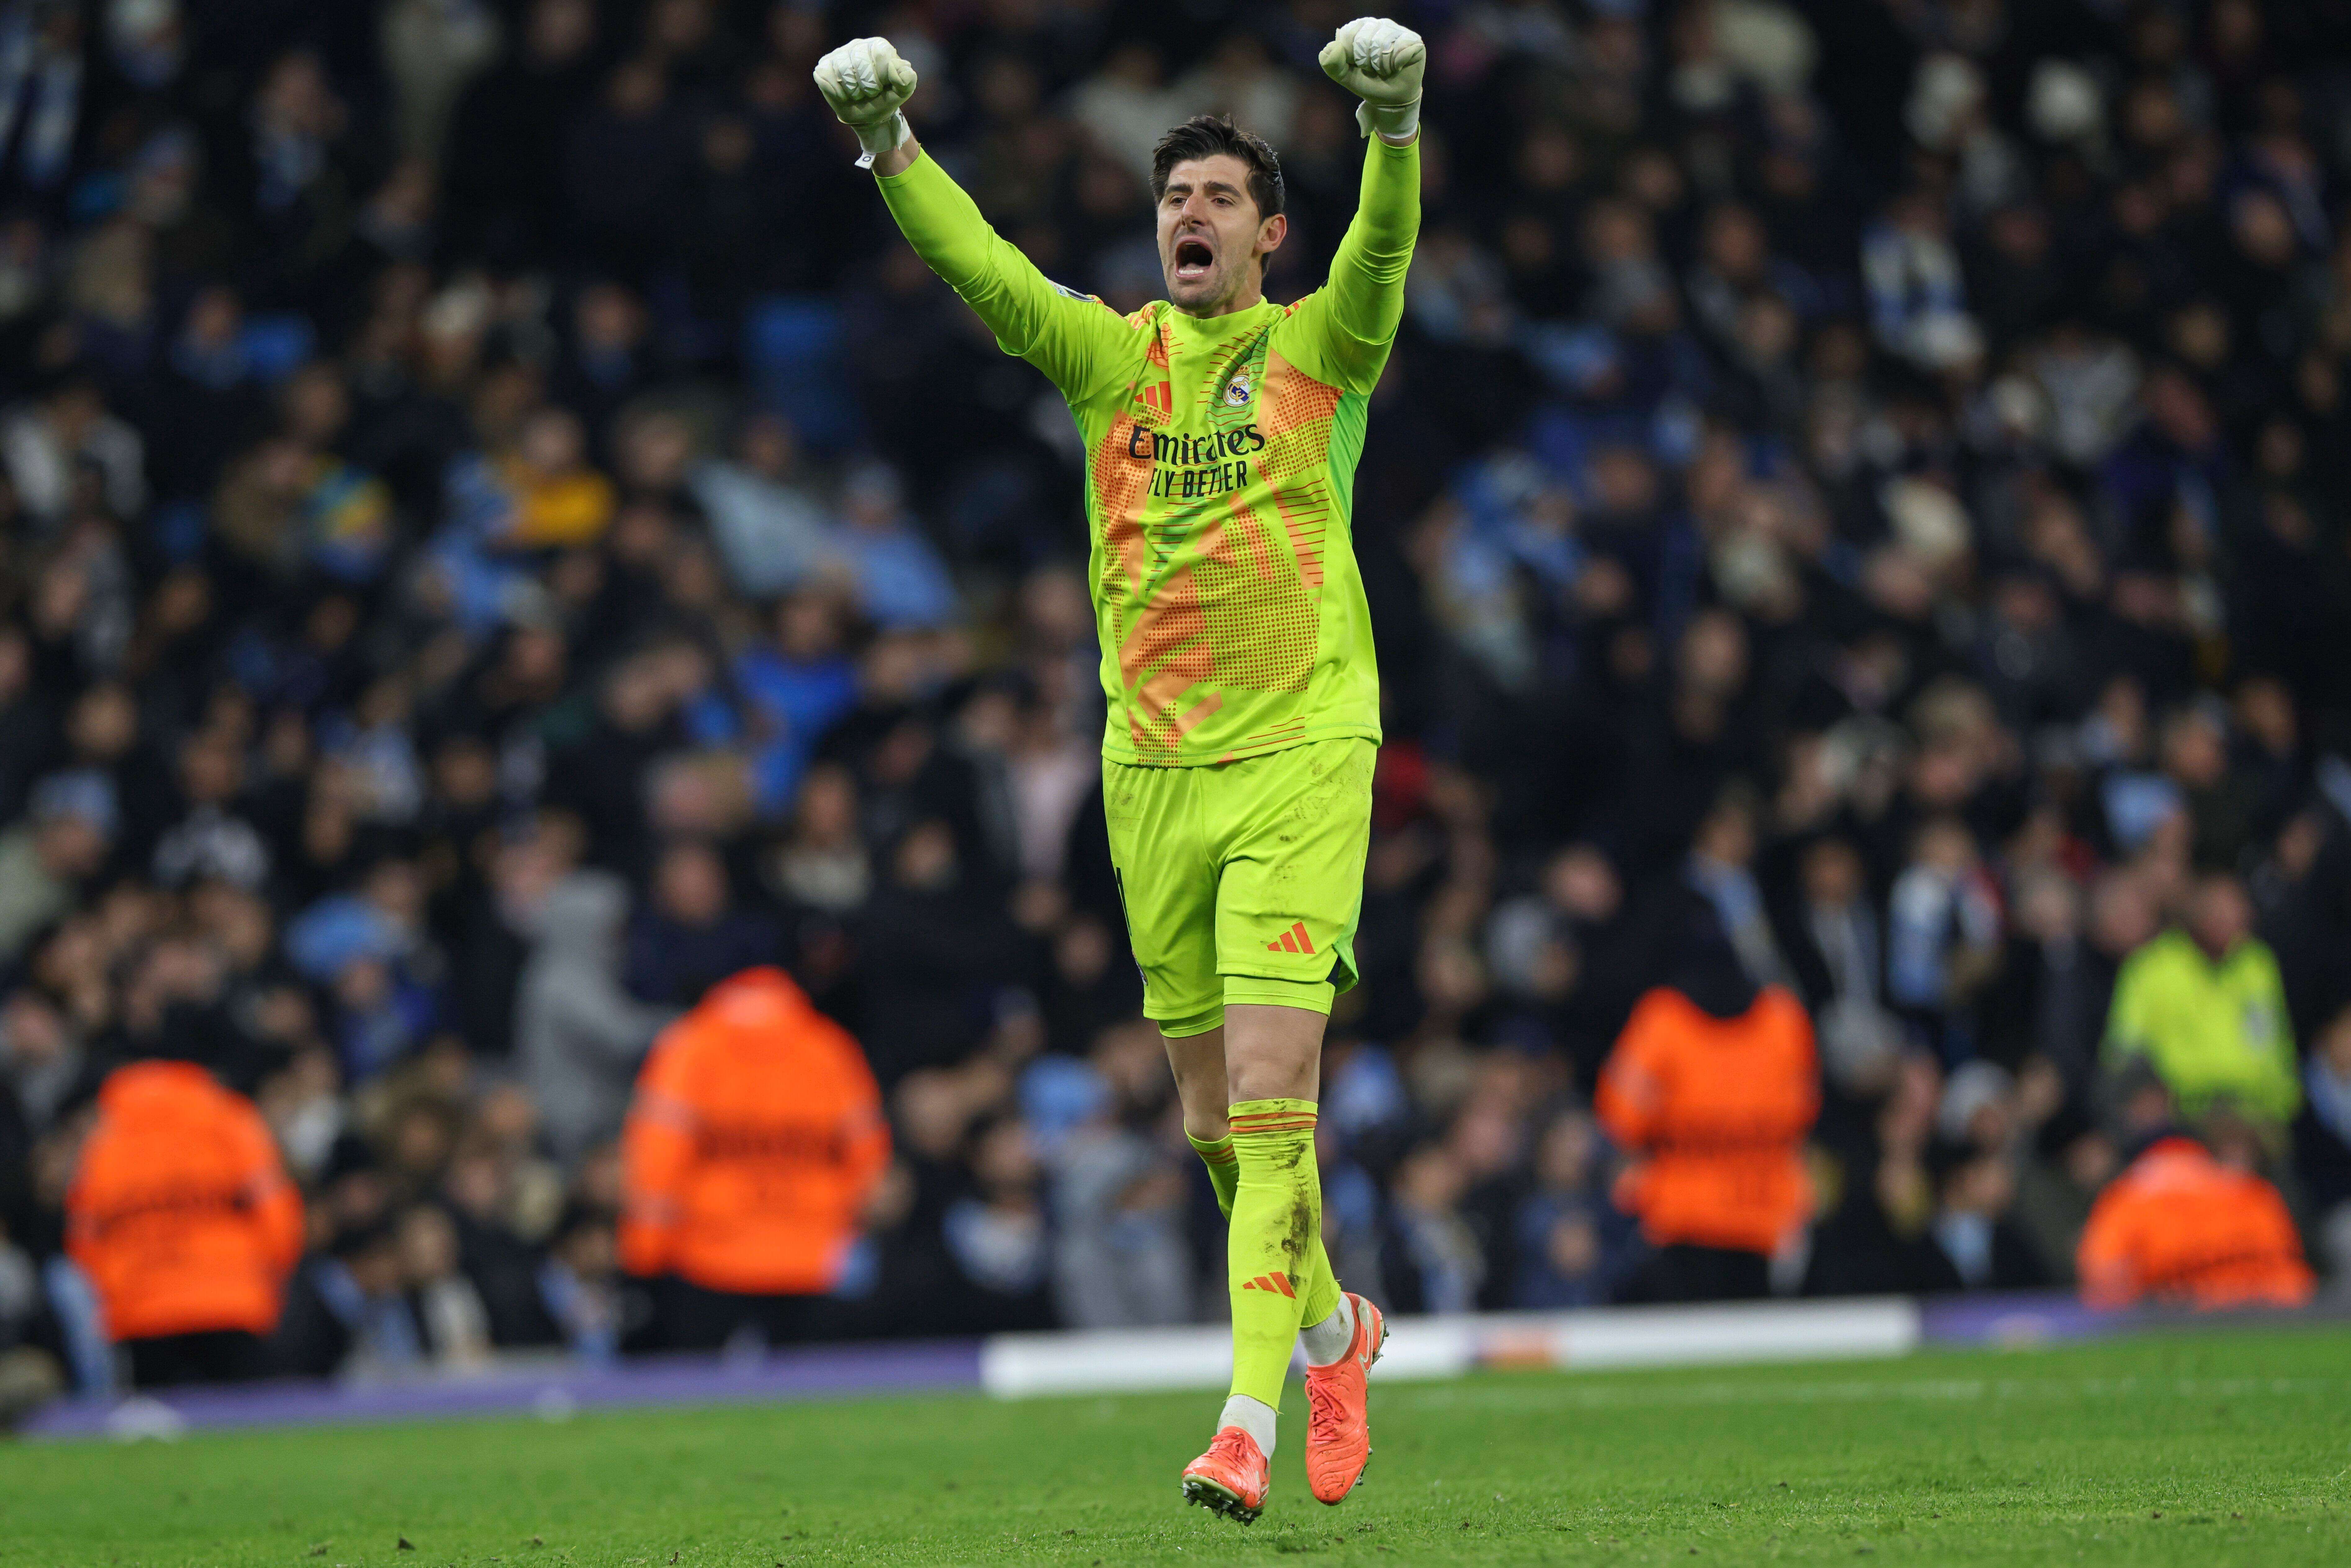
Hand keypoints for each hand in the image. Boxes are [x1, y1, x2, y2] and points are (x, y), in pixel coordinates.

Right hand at [813, 37, 917, 165]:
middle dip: (866, 85)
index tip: (882, 86)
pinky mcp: (824, 66)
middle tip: (869, 93)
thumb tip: (898, 66)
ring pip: (842, 69)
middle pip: (859, 61)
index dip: (881, 75)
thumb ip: (907, 79)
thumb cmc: (884, 99)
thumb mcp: (901, 92)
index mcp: (878, 46)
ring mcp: (839, 54)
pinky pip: (825, 75)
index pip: (880, 53)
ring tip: (857, 94)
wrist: (867, 115)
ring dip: (852, 90)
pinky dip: (836, 91)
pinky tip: (843, 95)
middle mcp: (858, 45)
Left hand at [1318, 17, 1425, 141]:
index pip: (1348, 33)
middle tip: (1373, 69)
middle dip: (1366, 61)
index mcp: (1362, 27)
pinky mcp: (1414, 41)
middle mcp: (1381, 24)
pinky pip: (1401, 48)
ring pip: (1383, 44)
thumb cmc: (1369, 82)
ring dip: (1381, 65)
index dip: (1351, 55)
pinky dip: (1396, 64)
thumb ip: (1331, 63)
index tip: (1358, 65)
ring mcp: (1399, 31)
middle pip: (1365, 38)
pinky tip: (1398, 67)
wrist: (1390, 99)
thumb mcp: (1345, 76)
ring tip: (1385, 70)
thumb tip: (1330, 47)